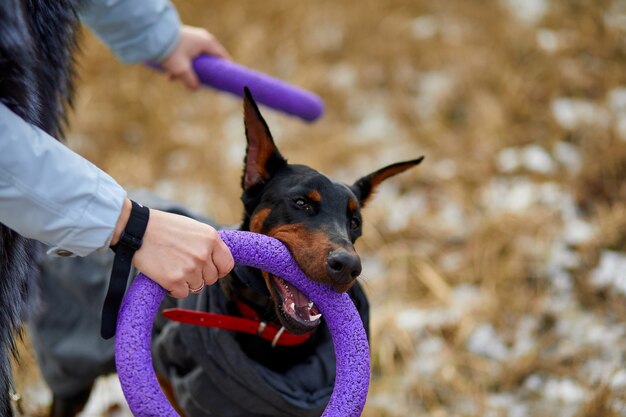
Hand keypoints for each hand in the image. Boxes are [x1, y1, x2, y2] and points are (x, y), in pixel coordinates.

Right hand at [112, 199, 234, 296]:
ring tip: (172, 267)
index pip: (227, 265)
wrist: (137, 229)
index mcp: (211, 238)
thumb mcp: (193, 228)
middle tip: (184, 266)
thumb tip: (216, 261)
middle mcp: (203, 254)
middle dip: (200, 276)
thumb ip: (207, 244)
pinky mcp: (175, 280)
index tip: (211, 270)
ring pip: (197, 287)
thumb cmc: (164, 227)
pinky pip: (182, 293)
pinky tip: (166, 275)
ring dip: (186, 282)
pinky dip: (174, 288)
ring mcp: (190, 268)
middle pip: (211, 278)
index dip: (219, 270)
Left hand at [160, 25, 230, 89]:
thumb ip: (190, 80)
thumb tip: (195, 89)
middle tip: (203, 84)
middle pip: (209, 59)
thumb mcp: (181, 69)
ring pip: (196, 59)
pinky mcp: (182, 39)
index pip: (223, 57)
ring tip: (177, 79)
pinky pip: (186, 55)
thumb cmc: (170, 50)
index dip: (224, 70)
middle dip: (204, 73)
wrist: (151, 34)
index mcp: (208, 43)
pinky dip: (181, 65)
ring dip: (188, 71)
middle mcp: (202, 38)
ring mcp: (192, 38)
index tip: (223, 82)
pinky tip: (169, 76)